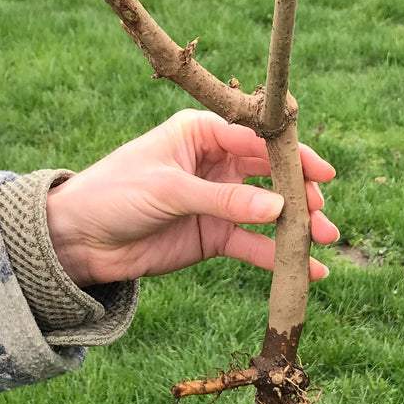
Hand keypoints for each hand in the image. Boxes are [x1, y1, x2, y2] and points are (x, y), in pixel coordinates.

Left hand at [44, 108, 337, 287]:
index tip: (321, 173)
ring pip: (267, 212)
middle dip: (300, 192)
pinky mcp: (212, 236)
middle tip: (323, 211)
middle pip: (270, 174)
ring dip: (296, 226)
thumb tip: (280, 211)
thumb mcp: (169, 190)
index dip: (291, 155)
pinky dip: (276, 257)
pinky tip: (307, 270)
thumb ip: (225, 201)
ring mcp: (216, 201)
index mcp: (202, 132)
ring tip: (326, 240)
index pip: (256, 138)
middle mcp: (215, 163)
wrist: (77, 239)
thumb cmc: (114, 193)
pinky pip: (252, 245)